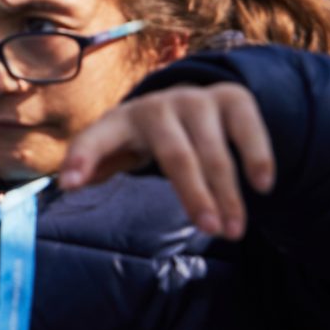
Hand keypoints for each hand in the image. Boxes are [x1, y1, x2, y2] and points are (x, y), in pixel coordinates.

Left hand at [56, 83, 275, 240]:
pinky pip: (248, 128)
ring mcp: (198, 101)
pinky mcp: (233, 99)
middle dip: (194, 193)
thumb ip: (95, 164)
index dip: (81, 158)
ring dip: (228, 192)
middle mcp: (160, 106)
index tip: (69, 184)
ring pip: (215, 150)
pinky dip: (257, 156)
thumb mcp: (119, 148)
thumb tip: (66, 183)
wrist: (192, 100)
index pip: (95, 138)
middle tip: (210, 230)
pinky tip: (262, 187)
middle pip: (176, 155)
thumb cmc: (148, 137)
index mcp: (121, 121)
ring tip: (234, 230)